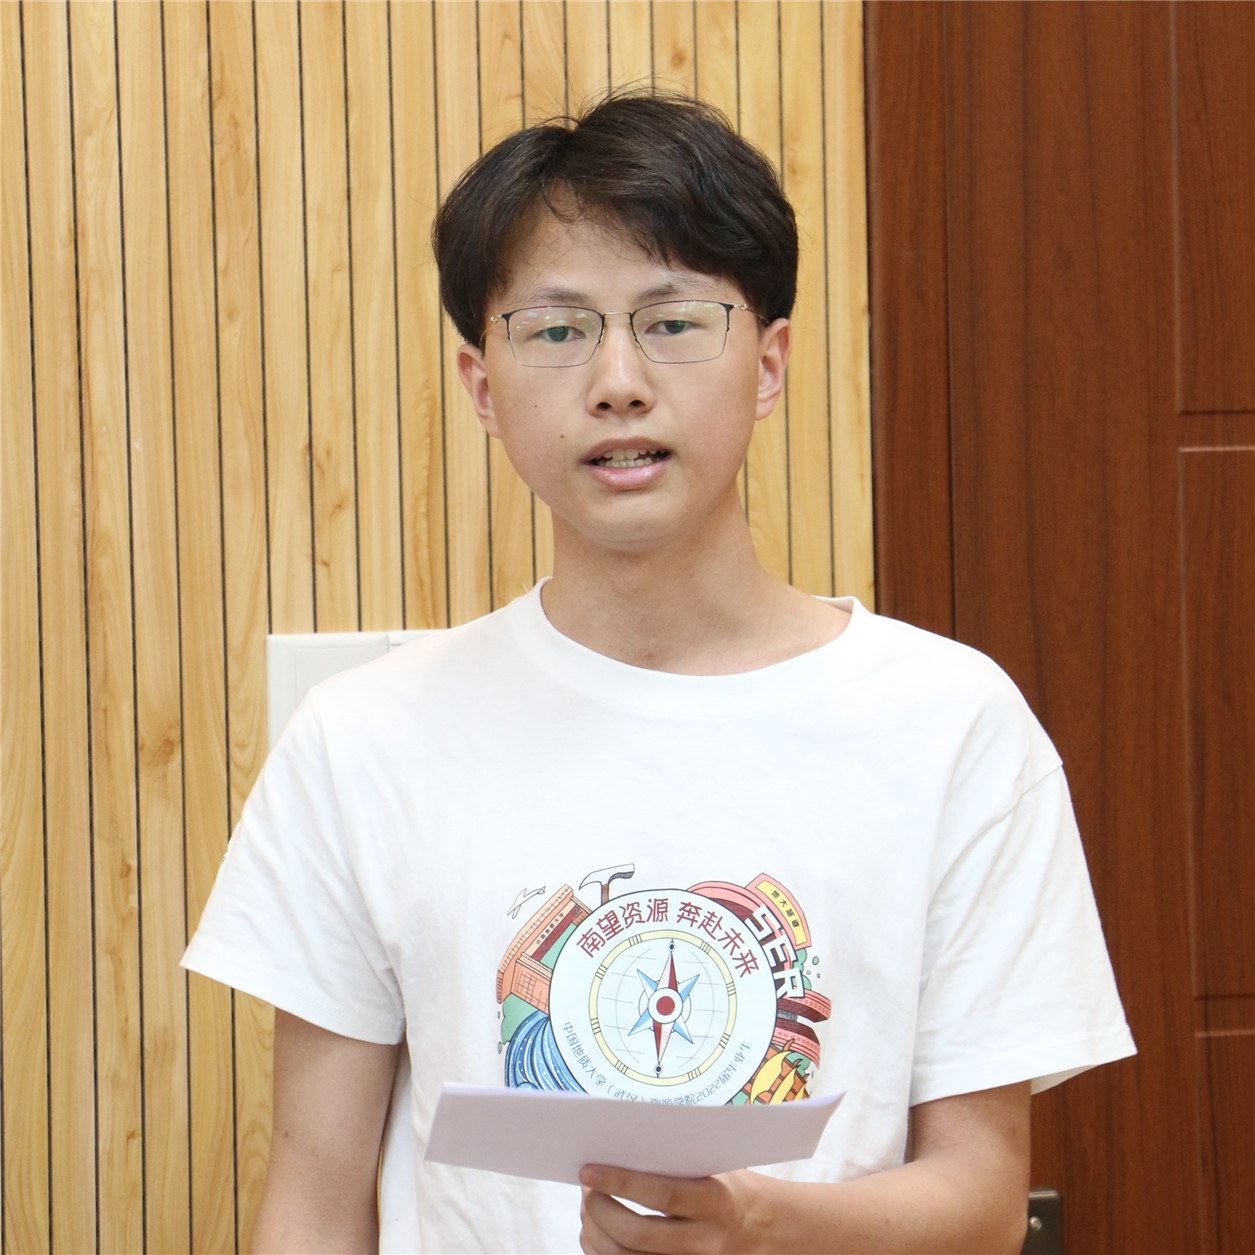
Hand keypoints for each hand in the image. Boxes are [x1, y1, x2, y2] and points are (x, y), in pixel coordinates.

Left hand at [578, 1165, 764, 1254]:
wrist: (762, 1230)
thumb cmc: (727, 1187)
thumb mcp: (713, 1166)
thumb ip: (674, 1160)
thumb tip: (617, 1143)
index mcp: (716, 1202)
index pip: (663, 1194)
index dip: (621, 1182)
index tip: (587, 1170)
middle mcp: (704, 1242)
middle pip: (637, 1236)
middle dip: (600, 1211)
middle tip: (585, 1189)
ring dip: (595, 1234)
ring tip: (588, 1207)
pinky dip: (602, 1252)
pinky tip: (596, 1232)